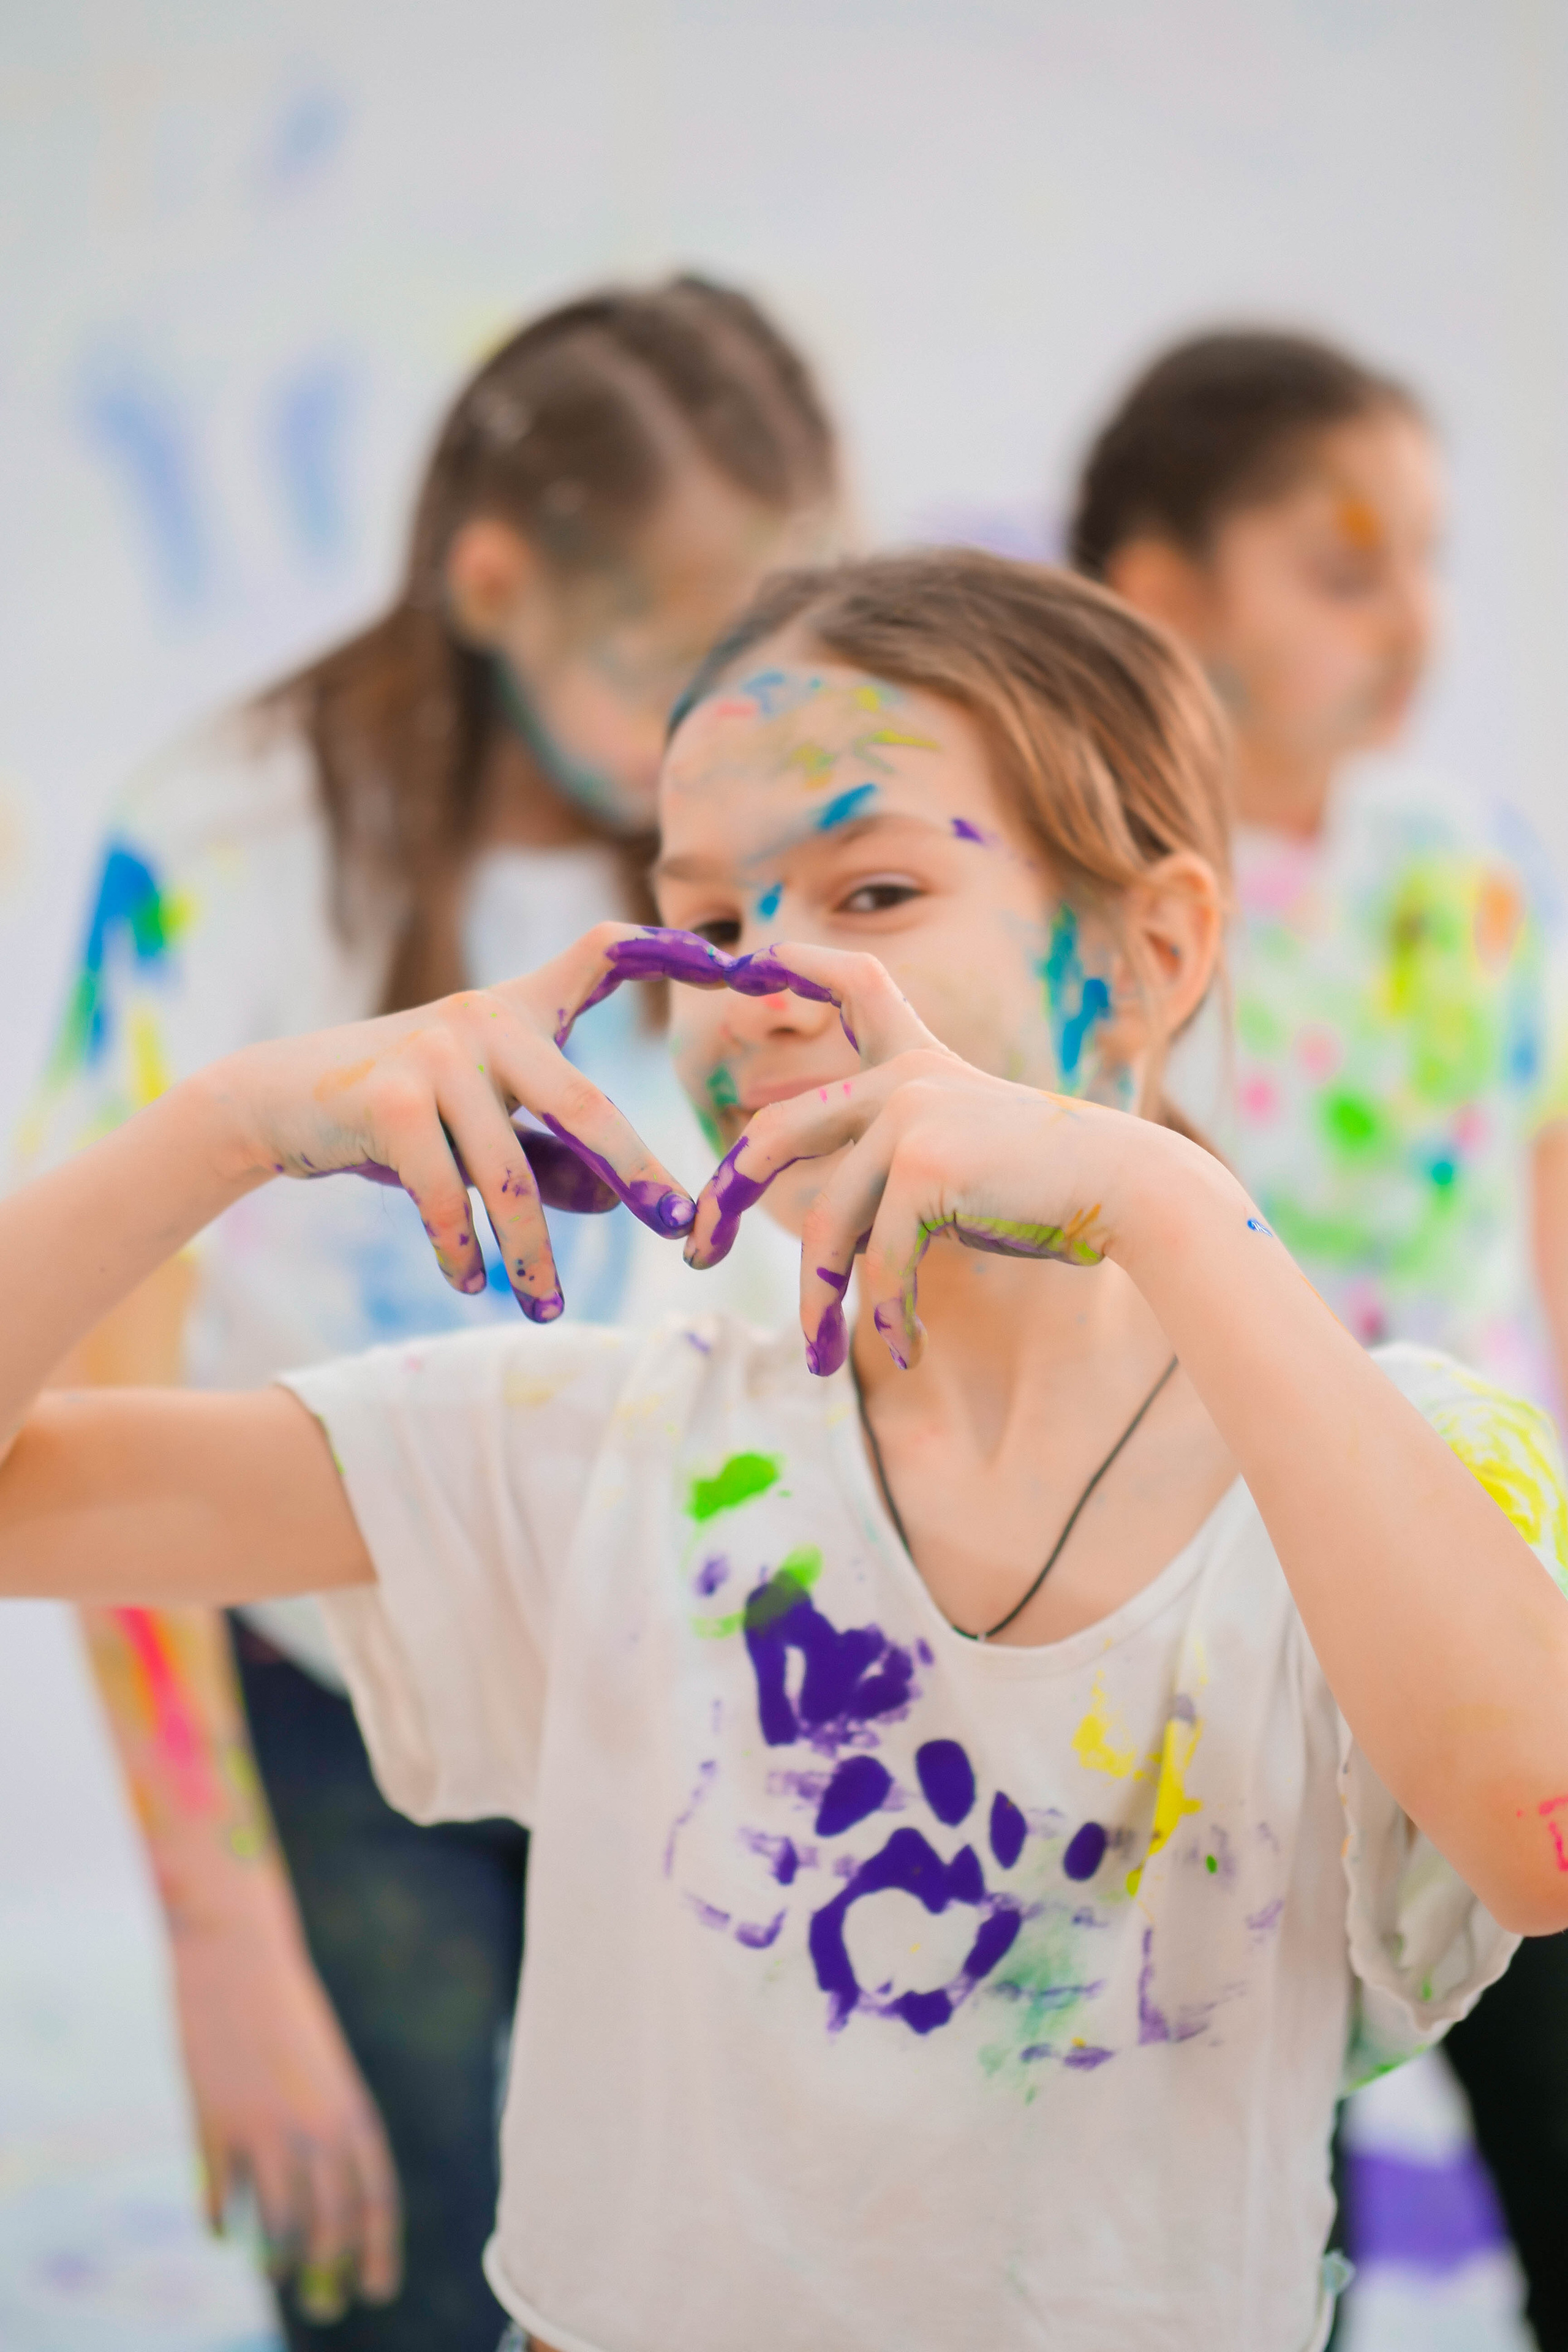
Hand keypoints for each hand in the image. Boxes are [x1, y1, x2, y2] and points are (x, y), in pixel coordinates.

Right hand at [169, 1900, 399, 2318]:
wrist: (237, 1951)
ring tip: (275, 2274)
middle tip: (327, 2306)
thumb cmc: (284, 2007)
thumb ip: (325, 2123)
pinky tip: (222, 2234)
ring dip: (277, 2260)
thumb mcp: (321, 2066)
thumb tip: (322, 2189)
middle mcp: (314, 2125)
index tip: (379, 2289)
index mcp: (350, 2108)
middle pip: (331, 2223)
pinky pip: (220, 2197)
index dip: (379, 2250)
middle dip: (330, 2273)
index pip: (376, 2198)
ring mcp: (261, 2127)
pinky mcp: (212, 2124)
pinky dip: (221, 2224)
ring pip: (277, 2224)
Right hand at [213, 926, 751, 1319]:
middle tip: (677, 1226)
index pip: (601, 953)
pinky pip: (446, 1195)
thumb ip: (553, 1158)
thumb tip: (617, 1200)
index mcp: (519, 1011)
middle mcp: (485, 1021)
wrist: (276, 1099)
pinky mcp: (390, 1103)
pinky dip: (463, 1249)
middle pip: (584, 1106)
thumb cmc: (400, 1113)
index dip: (667, 951)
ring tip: (547, 1308)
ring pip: (511, 1177)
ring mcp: (436, 1058)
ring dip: (534, 1253)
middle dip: (637, 1173)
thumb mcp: (483, 1128)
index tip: (732, 963)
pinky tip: (473, 1282)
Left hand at [681, 942, 1167, 1372]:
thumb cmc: (1049, 1190)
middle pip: (778, 1132)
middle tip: (696, 1251)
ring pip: (827, 1224)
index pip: (857, 984)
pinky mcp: (927, 1165)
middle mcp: (906, 1079)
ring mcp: (912, 1116)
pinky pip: (883, 1259)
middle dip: (725, 1197)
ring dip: (819, 1299)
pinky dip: (887, 1314)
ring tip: (817, 1354)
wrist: (1129, 1188)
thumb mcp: (959, 1166)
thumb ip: (890, 1177)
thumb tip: (824, 1251)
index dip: (800, 964)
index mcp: (918, 1064)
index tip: (749, 958)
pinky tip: (903, 1351)